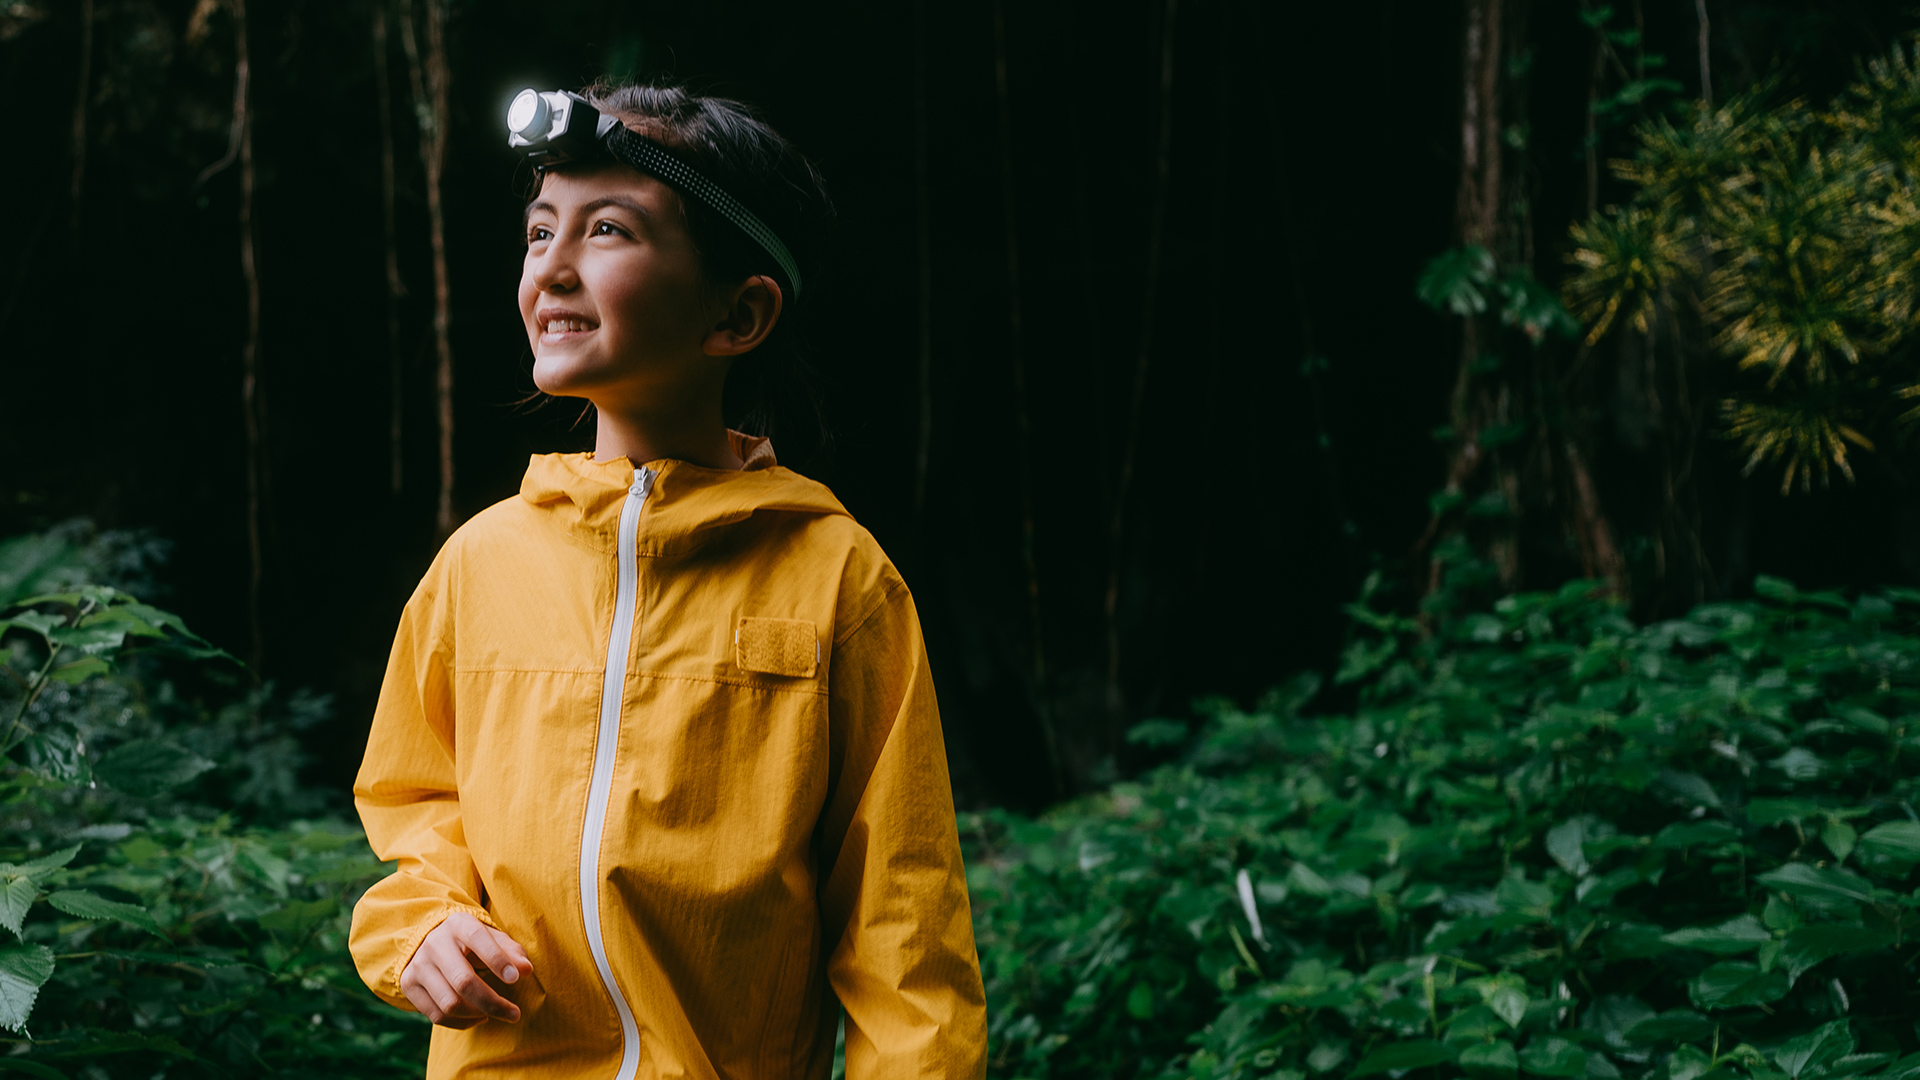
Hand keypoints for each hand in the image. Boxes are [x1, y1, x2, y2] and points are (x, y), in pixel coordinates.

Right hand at [400, 911, 532, 1027]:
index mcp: (459, 925)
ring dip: (478, 1014)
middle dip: (493, 1002)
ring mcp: (418, 965)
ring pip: (450, 1004)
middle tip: (514, 1014)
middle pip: (464, 982)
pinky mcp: (408, 985)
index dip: (498, 961)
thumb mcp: (492, 938)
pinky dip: (462, 1023)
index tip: (516, 979)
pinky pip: (437, 1015)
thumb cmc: (472, 942)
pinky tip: (477, 1017)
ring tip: (493, 1012)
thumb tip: (526, 970)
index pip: (478, 940)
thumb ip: (512, 951)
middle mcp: (435, 943)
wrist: (430, 941)